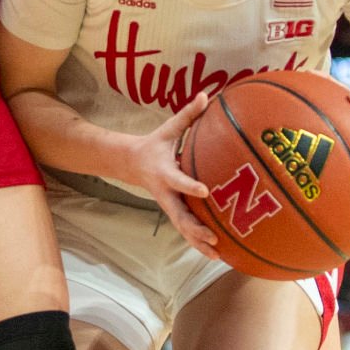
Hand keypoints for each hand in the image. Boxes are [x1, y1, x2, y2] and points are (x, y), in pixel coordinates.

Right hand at [122, 93, 217, 254]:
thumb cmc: (156, 144)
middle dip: (195, 228)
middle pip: (179, 215)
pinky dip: (199, 243)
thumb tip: (206, 95)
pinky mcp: (174, 212)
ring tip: (217, 254)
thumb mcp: (169, 129)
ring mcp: (169, 205)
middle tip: (214, 237)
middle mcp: (166, 194)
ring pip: (183, 229)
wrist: (131, 163)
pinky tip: (216, 254)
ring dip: (198, 243)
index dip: (189, 185)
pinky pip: (186, 230)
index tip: (204, 190)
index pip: (178, 180)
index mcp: (165, 173)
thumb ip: (188, 114)